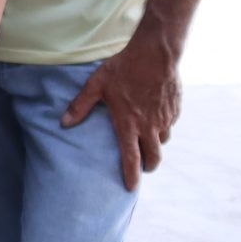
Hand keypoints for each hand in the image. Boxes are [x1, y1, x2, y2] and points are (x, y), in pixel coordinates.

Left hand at [61, 36, 181, 189]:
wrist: (156, 54)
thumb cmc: (123, 68)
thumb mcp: (96, 85)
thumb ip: (81, 105)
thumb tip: (64, 123)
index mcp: (129, 123)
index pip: (131, 157)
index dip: (130, 174)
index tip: (131, 187)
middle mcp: (150, 125)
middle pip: (154, 156)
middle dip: (148, 165)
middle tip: (143, 167)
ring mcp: (165, 118)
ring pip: (163, 140)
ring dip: (156, 145)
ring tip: (147, 142)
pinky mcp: (175, 109)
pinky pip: (170, 124)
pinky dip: (163, 126)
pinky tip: (156, 119)